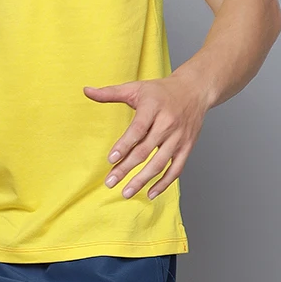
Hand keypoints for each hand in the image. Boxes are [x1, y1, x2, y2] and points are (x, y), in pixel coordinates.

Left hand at [83, 73, 209, 199]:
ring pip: (160, 163)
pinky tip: (150, 193)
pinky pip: (176, 169)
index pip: (138, 129)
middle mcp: (168, 123)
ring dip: (142, 180)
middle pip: (145, 150)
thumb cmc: (161, 91)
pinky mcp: (187, 147)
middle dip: (126, 168)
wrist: (194, 90)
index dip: (124, 145)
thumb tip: (86, 91)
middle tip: (110, 182)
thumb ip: (110, 92)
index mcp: (153, 107)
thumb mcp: (135, 87)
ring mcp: (179, 137)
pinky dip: (164, 183)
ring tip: (126, 192)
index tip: (110, 160)